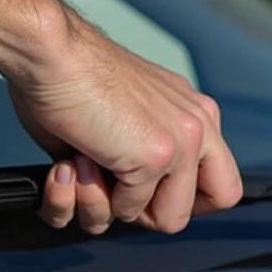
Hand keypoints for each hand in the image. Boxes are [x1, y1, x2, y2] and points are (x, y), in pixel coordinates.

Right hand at [7, 17, 241, 234]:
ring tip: (87, 167)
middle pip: (218, 200)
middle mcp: (198, 124)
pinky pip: (129, 210)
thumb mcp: (120, 120)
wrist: (49, 52)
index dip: (186, 198)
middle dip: (164, 210)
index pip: (222, 180)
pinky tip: (77, 161)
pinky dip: (93, 195)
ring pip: (171, 219)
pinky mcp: (156, 156)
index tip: (146, 194)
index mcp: (193, 112)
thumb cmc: (67, 78)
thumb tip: (124, 198)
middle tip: (119, 188)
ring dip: (119, 207)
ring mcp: (182, 141)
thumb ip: (138, 155)